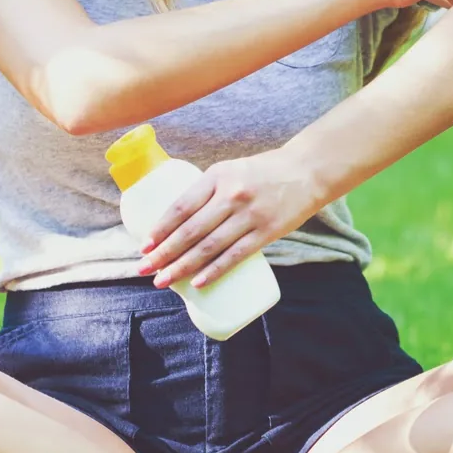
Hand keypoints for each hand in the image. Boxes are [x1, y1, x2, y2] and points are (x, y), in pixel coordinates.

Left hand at [135, 149, 322, 289]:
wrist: (307, 171)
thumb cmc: (263, 172)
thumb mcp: (231, 170)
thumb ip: (209, 191)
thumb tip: (179, 223)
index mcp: (218, 176)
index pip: (181, 206)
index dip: (161, 228)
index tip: (145, 245)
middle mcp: (232, 195)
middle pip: (190, 230)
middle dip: (164, 253)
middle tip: (145, 269)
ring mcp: (249, 215)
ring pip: (208, 247)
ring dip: (182, 266)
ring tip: (164, 280)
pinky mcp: (266, 232)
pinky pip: (234, 256)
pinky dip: (214, 271)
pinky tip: (197, 282)